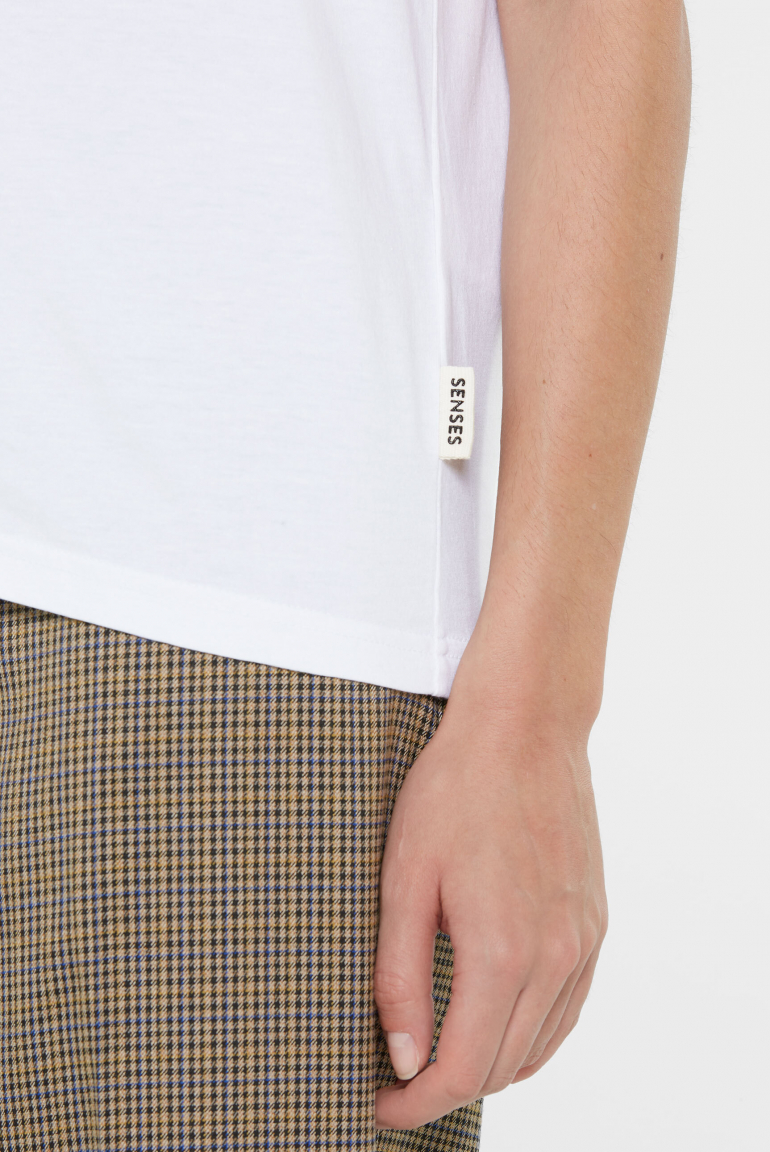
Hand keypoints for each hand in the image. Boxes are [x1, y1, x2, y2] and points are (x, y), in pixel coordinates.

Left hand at [373, 664, 607, 1129]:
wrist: (525, 728)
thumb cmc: (455, 790)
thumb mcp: (404, 877)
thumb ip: (400, 975)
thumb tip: (403, 1056)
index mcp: (501, 951)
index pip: (463, 1070)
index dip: (416, 1103)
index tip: (380, 1104)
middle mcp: (555, 957)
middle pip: (502, 1067)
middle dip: (445, 1087)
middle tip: (397, 1076)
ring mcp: (583, 942)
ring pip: (540, 1046)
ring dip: (489, 1064)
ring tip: (439, 1051)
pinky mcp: (595, 924)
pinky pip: (569, 1009)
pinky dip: (531, 1034)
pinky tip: (498, 1020)